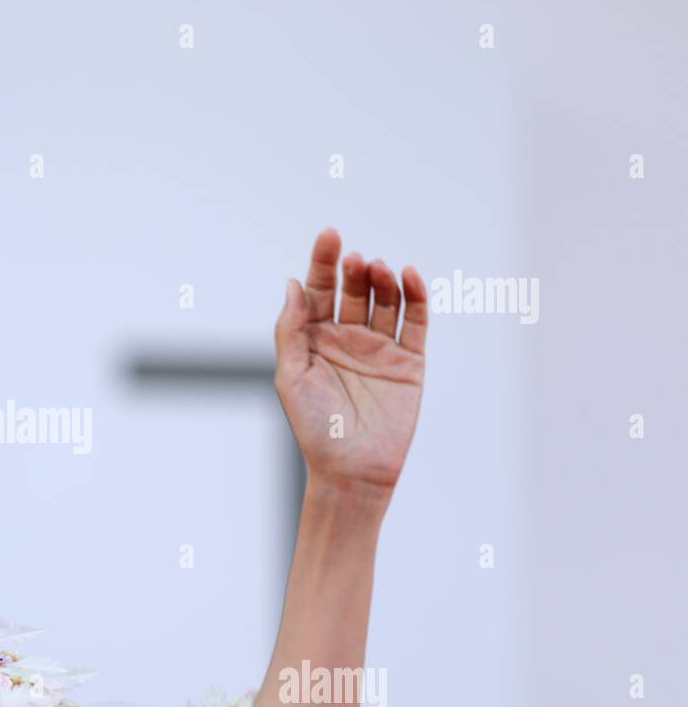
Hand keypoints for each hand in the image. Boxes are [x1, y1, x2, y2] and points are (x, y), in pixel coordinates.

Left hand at [273, 228, 427, 498]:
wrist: (352, 470)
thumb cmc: (315, 429)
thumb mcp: (291, 377)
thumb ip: (290, 330)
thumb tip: (293, 284)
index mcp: (315, 339)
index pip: (319, 290)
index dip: (324, 262)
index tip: (330, 236)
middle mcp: (347, 338)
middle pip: (354, 290)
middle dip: (354, 270)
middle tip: (355, 261)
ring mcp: (380, 348)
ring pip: (386, 300)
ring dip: (383, 280)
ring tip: (378, 269)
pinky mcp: (409, 362)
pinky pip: (416, 322)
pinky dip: (416, 296)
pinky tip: (409, 276)